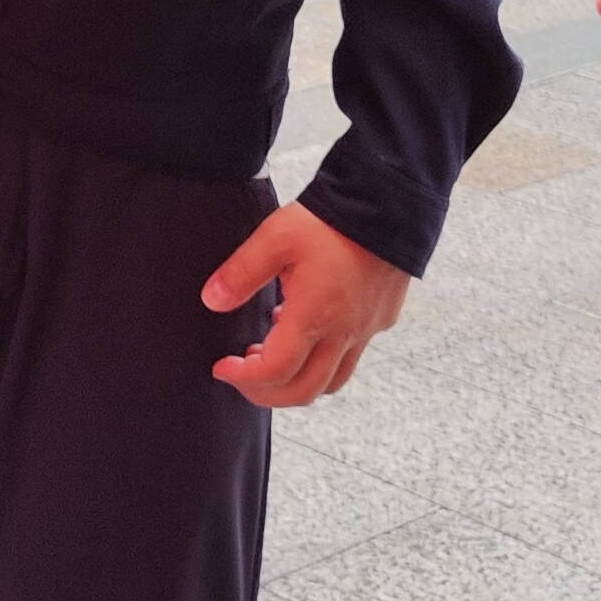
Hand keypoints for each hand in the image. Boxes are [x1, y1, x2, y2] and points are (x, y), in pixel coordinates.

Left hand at [203, 201, 410, 407]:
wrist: (389, 206)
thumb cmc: (331, 222)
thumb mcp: (276, 238)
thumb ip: (241, 273)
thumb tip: (212, 301)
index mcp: (313, 317)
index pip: (275, 372)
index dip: (243, 378)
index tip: (223, 368)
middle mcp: (343, 333)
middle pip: (304, 392)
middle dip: (266, 394)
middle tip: (242, 375)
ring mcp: (365, 331)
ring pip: (332, 382)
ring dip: (297, 382)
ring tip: (271, 355)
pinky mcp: (379, 320)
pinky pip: (350, 358)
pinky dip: (322, 361)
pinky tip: (304, 329)